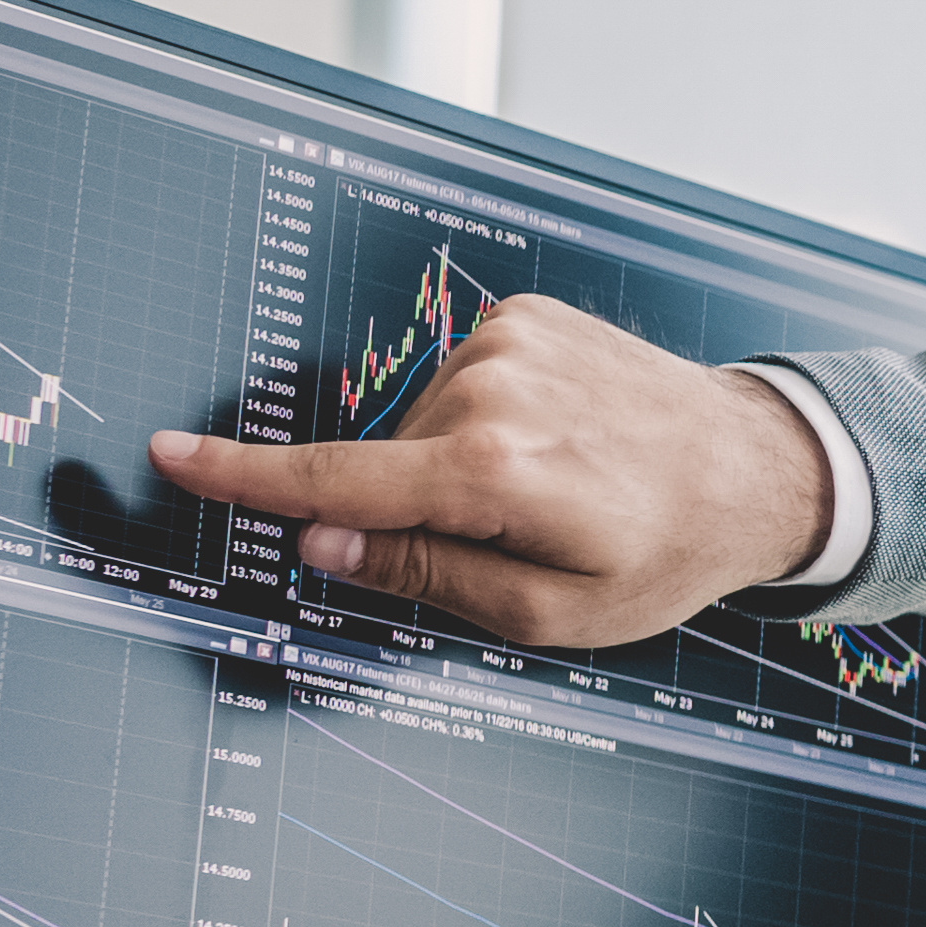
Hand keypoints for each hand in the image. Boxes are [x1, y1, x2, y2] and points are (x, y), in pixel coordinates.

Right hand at [146, 291, 832, 647]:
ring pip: (424, 427)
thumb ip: (426, 578)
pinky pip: (465, 385)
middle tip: (524, 540)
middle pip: (387, 468)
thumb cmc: (665, 551)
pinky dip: (489, 421)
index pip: (335, 482)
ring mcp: (509, 339)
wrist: (757, 467)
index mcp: (492, 470)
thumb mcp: (551, 611)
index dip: (246, 480)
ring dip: (461, 467)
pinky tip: (562, 441)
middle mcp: (491, 388)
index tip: (168, 455)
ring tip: (560, 486)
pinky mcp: (527, 315)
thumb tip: (324, 546)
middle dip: (422, 513)